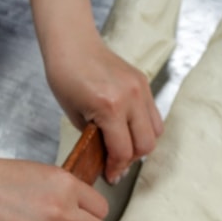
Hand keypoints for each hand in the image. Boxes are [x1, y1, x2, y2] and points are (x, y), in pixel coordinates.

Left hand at [45, 34, 163, 183]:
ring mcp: (141, 89)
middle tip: (117, 165)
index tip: (111, 176)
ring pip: (155, 131)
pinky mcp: (144, 83)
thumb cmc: (65, 76)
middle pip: (145, 145)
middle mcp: (130, 97)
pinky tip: (128, 128)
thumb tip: (111, 159)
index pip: (123, 150)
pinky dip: (144, 127)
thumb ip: (96, 138)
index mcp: (109, 107)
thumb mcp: (75, 115)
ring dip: (141, 144)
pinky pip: (153, 114)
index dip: (116, 168)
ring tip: (124, 146)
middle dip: (130, 160)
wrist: (73, 44)